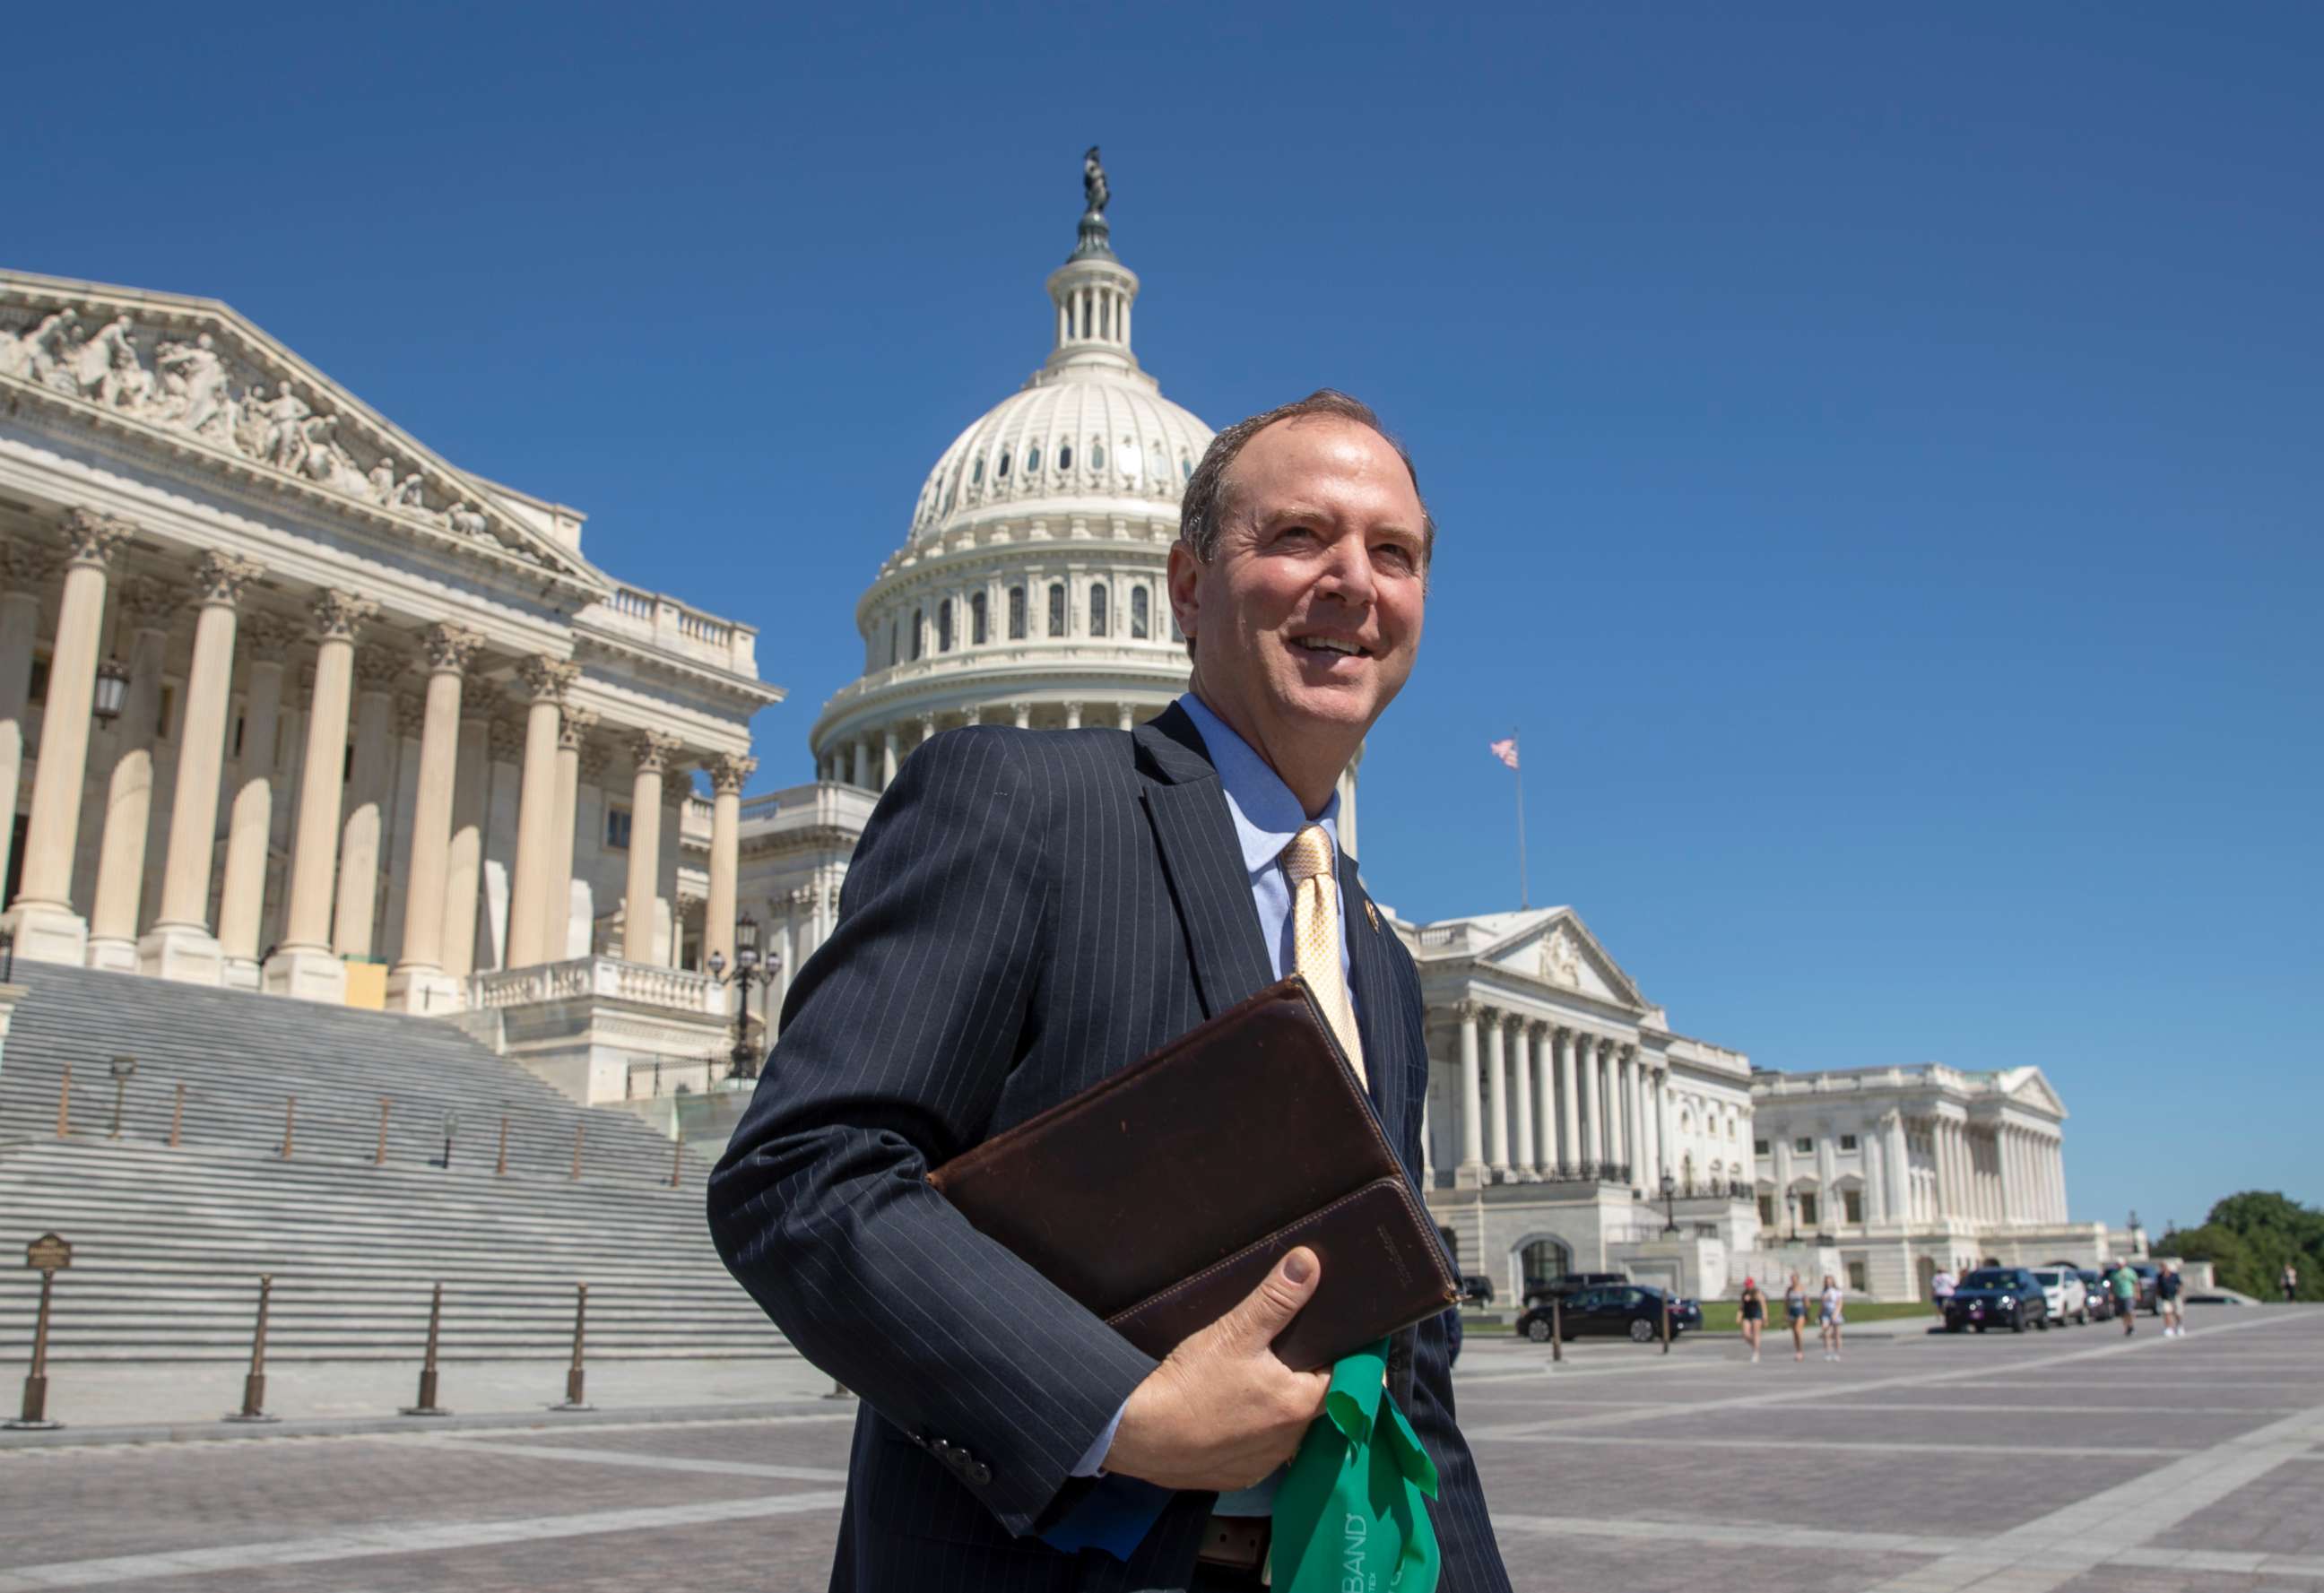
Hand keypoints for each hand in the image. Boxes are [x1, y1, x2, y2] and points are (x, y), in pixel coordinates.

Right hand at [1100, 1247, 1331, 1491]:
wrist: (1138, 1434)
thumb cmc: (1191, 1383)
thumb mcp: (1235, 1332)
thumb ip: (1276, 1298)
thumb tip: (1309, 1262)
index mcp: (1300, 1404)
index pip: (1342, 1379)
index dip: (1336, 1357)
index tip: (1327, 1341)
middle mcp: (1291, 1441)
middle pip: (1313, 1403)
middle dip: (1303, 1379)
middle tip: (1282, 1353)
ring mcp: (1266, 1464)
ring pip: (1286, 1429)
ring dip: (1278, 1409)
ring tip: (1254, 1382)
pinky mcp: (1240, 1477)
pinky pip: (1260, 1451)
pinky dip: (1253, 1433)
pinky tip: (1232, 1414)